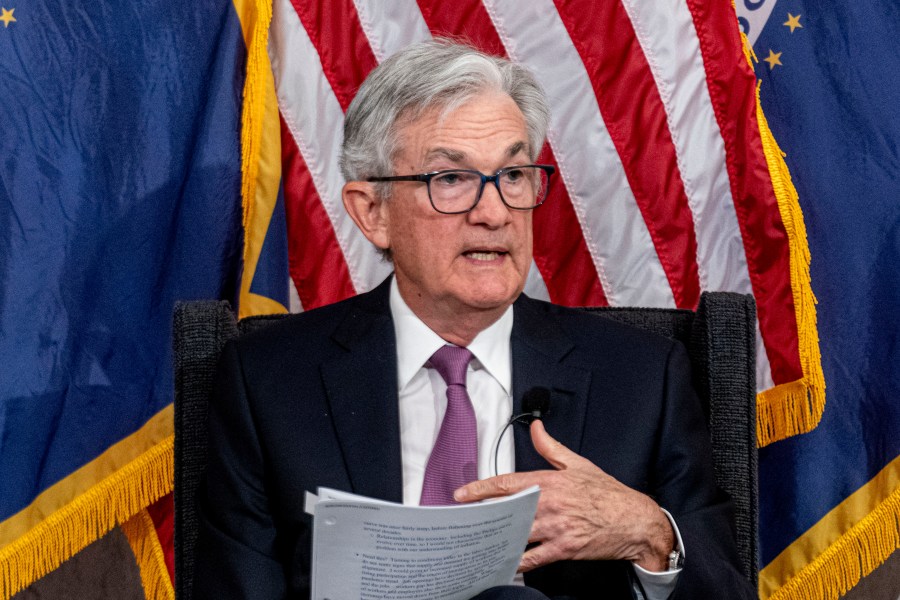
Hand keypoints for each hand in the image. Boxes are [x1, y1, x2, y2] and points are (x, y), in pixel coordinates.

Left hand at [454, 420, 673, 571]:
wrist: (635, 520)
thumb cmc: (608, 494)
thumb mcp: (579, 463)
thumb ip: (551, 447)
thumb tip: (536, 428)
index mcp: (550, 481)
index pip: (506, 483)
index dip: (480, 489)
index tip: (462, 494)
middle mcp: (549, 503)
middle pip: (505, 510)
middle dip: (482, 515)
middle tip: (463, 521)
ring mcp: (556, 527)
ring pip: (516, 533)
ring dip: (496, 537)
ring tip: (476, 541)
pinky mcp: (564, 548)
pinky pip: (533, 558)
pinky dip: (517, 561)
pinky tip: (504, 562)